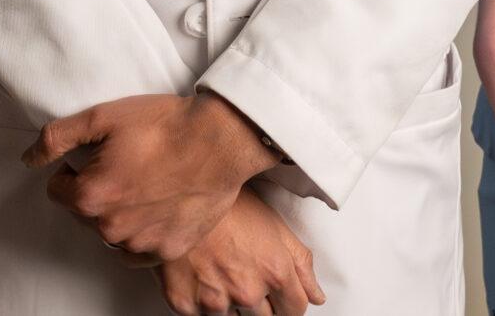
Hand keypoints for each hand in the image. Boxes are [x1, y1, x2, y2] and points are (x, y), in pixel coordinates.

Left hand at [22, 93, 278, 259]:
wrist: (218, 141)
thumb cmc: (164, 126)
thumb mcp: (102, 117)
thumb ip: (56, 138)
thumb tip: (29, 158)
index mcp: (89, 197)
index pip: (58, 190)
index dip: (74, 169)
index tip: (98, 155)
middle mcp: (111, 229)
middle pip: (85, 213)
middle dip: (97, 191)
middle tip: (126, 164)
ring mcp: (141, 244)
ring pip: (112, 232)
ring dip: (120, 213)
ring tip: (146, 182)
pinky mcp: (167, 250)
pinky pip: (140, 249)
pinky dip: (144, 231)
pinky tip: (159, 204)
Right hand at [153, 190, 326, 315]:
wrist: (177, 190)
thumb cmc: (226, 203)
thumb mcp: (273, 224)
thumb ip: (300, 263)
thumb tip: (316, 294)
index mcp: (274, 272)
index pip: (295, 311)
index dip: (289, 304)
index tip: (282, 299)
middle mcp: (247, 291)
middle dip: (259, 302)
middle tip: (243, 273)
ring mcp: (215, 301)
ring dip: (228, 301)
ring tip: (219, 268)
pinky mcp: (184, 304)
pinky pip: (200, 315)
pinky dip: (200, 300)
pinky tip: (200, 273)